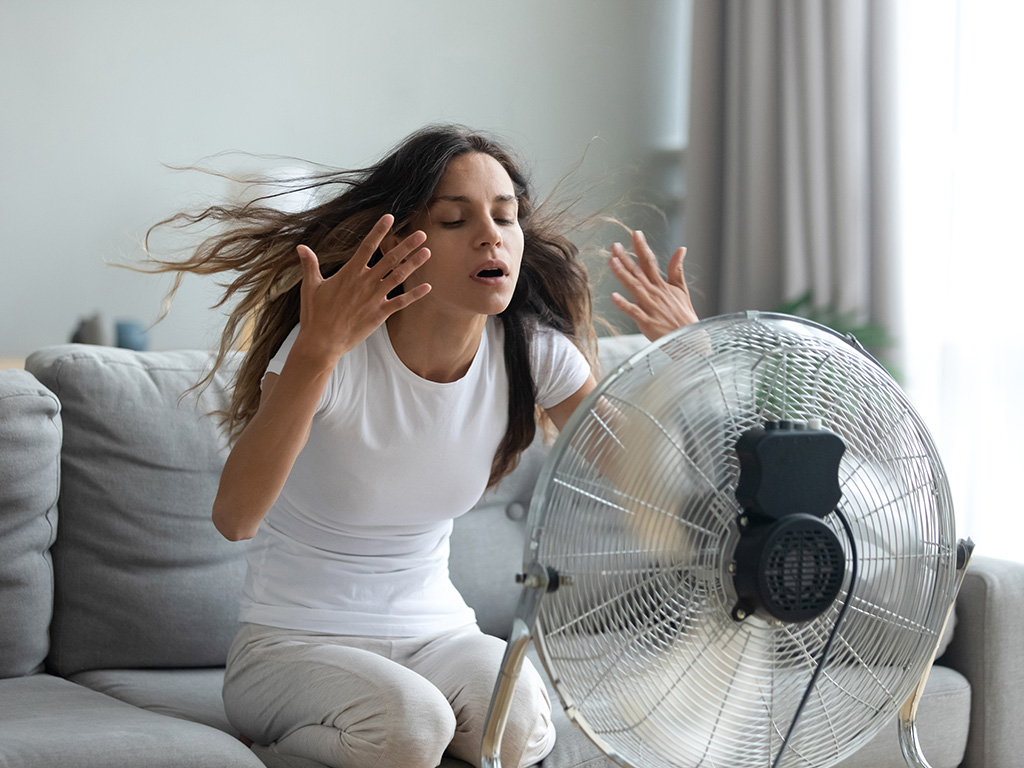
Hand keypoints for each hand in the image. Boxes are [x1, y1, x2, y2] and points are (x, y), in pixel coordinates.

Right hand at [294, 214, 430, 364]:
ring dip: (413, 264)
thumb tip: (301, 247)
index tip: (390, 217)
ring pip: (398, 277)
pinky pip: (401, 302)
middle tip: (421, 234)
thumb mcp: (310, 286)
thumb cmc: (315, 314)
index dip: (379, 231)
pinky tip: (428, 287)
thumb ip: (310, 265)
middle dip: (406, 246)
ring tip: (427, 252)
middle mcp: (365, 282)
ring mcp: (374, 298)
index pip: (367, 246)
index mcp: (349, 273)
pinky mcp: (380, 314)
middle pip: (389, 259)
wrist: (322, 341)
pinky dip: (415, 295)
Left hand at [609, 230, 697, 340]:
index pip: (650, 262)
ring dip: (623, 275)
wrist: (690, 339)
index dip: (642, 247)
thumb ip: (677, 269)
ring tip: (612, 262)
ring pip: (634, 288)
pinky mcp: (647, 322)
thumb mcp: (682, 290)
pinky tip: (613, 296)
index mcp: (662, 285)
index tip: (635, 233)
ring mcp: (650, 307)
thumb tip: (681, 248)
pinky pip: (633, 312)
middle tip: (614, 245)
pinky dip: (624, 304)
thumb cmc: (684, 316)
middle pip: (638, 272)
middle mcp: (655, 293)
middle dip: (626, 258)